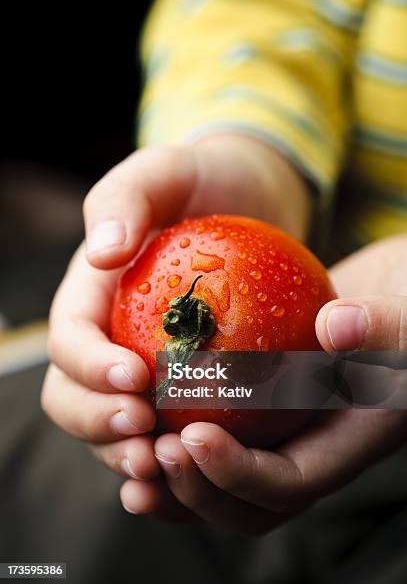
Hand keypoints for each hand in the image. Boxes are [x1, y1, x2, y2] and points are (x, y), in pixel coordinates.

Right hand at [41, 135, 310, 494]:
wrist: (242, 202)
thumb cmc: (199, 183)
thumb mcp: (164, 171)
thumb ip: (126, 199)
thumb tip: (102, 250)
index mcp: (89, 296)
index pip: (68, 341)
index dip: (88, 368)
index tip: (135, 379)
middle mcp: (104, 337)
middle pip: (72, 396)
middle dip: (97, 423)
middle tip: (144, 434)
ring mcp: (137, 364)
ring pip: (110, 424)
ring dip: (125, 453)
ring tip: (164, 466)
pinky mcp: (177, 380)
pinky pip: (162, 427)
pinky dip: (167, 454)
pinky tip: (195, 468)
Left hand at [120, 235, 406, 532]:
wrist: (395, 300)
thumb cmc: (406, 316)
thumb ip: (383, 327)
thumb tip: (336, 325)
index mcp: (345, 445)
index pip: (289, 483)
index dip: (238, 475)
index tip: (192, 436)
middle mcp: (309, 448)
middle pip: (248, 502)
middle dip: (197, 491)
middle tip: (153, 452)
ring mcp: (282, 429)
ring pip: (223, 476)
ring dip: (175, 476)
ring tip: (130, 452)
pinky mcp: (260, 401)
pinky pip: (216, 425)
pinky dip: (175, 427)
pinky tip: (138, 403)